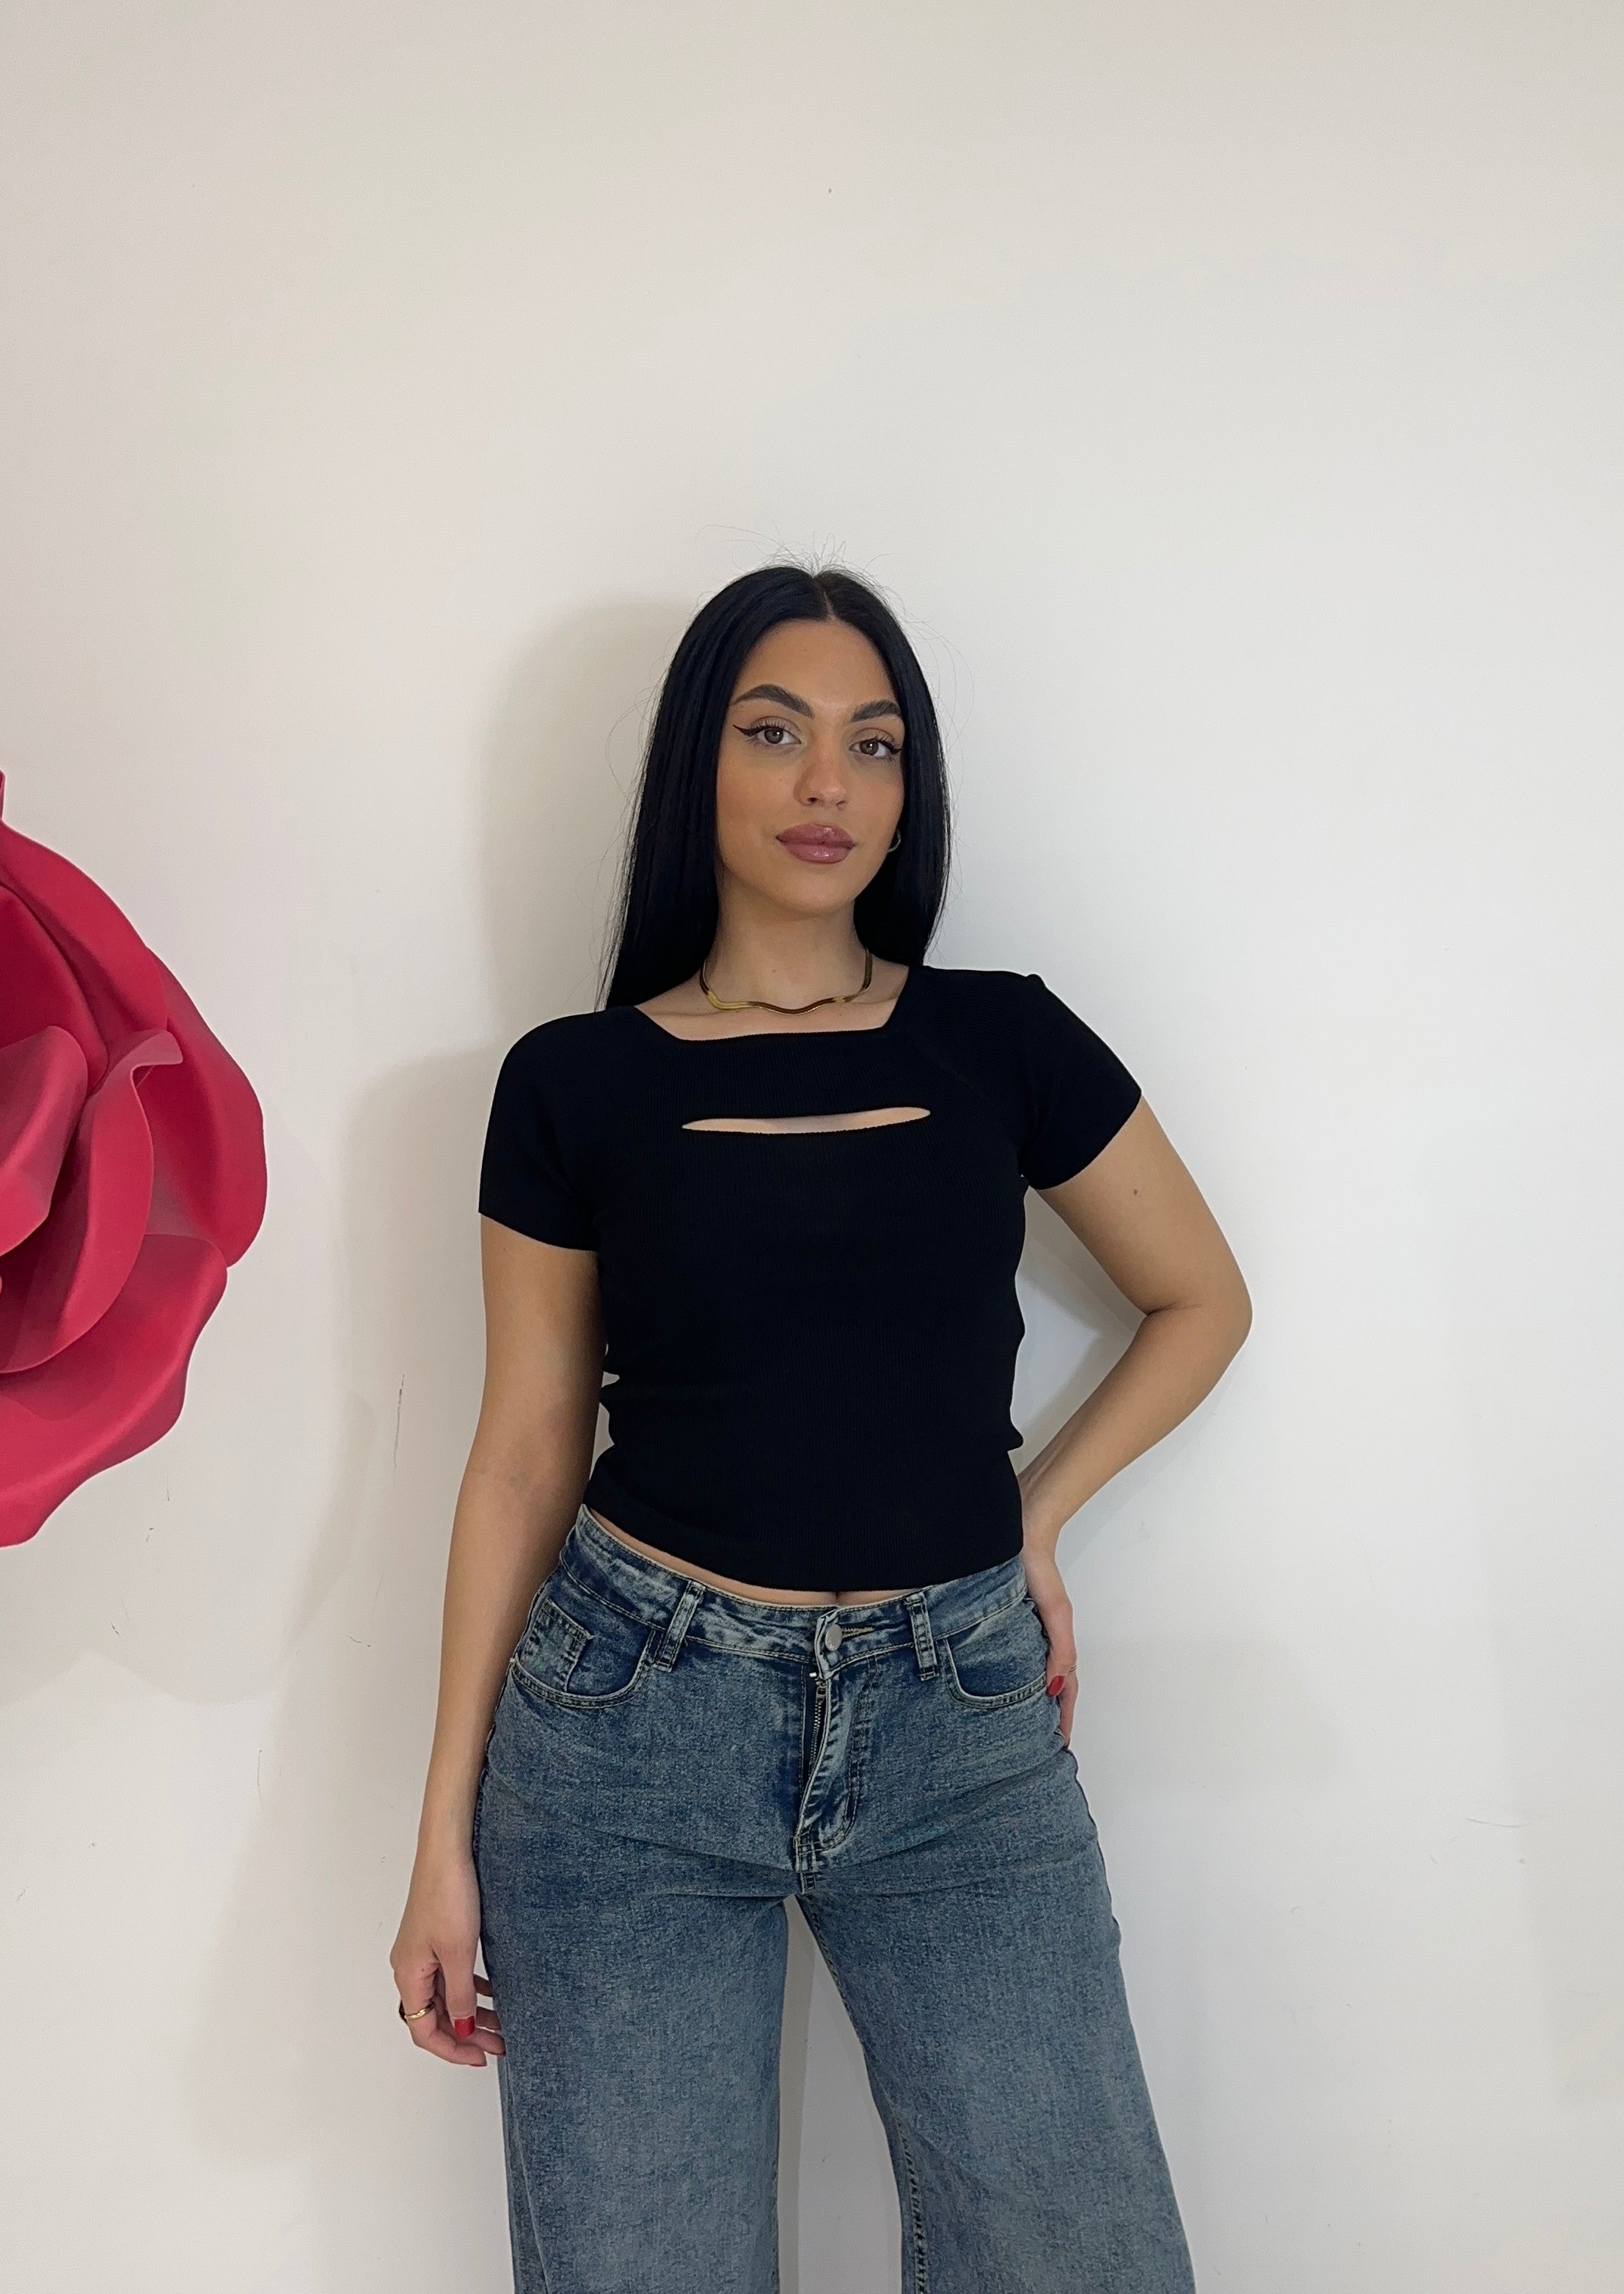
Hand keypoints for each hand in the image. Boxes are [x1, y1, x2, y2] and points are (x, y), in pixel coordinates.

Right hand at [390, 1844, 505, 2066]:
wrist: (447, 1850)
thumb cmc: (448, 1895)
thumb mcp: (458, 1953)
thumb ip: (460, 1996)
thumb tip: (462, 2030)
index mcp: (408, 1975)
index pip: (424, 2030)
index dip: (452, 2050)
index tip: (481, 2058)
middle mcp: (410, 1967)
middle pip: (435, 2016)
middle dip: (467, 2034)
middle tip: (500, 2044)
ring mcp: (421, 1952)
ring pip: (445, 1996)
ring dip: (471, 2013)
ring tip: (502, 2023)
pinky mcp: (434, 1937)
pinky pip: (450, 1975)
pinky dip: (470, 1988)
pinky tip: (492, 1991)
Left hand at [1021, 1538, 1077, 1747]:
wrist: (1018, 1533)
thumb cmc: (1037, 1569)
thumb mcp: (1054, 1612)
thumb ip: (1058, 1649)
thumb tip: (1054, 1689)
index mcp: (1056, 1642)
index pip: (1064, 1690)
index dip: (1063, 1718)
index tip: (1061, 1745)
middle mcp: (1042, 1641)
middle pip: (1050, 1688)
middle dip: (1049, 1717)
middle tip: (1041, 1747)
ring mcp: (1026, 1633)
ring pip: (1032, 1675)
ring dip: (1031, 1701)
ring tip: (1022, 1727)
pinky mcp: (1007, 1623)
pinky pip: (1014, 1659)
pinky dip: (1014, 1678)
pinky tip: (1001, 1686)